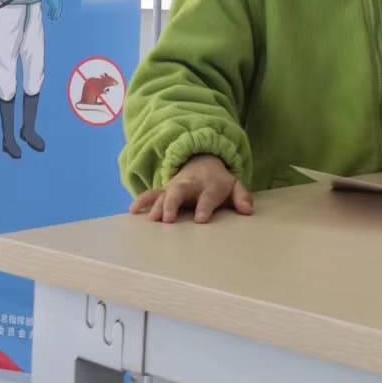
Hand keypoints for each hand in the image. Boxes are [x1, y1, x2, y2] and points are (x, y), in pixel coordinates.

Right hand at [130, 155, 253, 223]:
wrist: (203, 162)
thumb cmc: (219, 182)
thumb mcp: (234, 186)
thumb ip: (242, 197)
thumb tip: (248, 210)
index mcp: (209, 185)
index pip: (208, 196)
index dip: (204, 206)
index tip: (201, 219)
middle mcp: (190, 185)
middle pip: (180, 191)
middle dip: (173, 203)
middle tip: (168, 219)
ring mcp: (175, 187)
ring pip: (164, 194)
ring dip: (157, 205)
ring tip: (151, 219)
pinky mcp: (165, 191)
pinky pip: (152, 194)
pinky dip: (143, 201)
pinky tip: (133, 211)